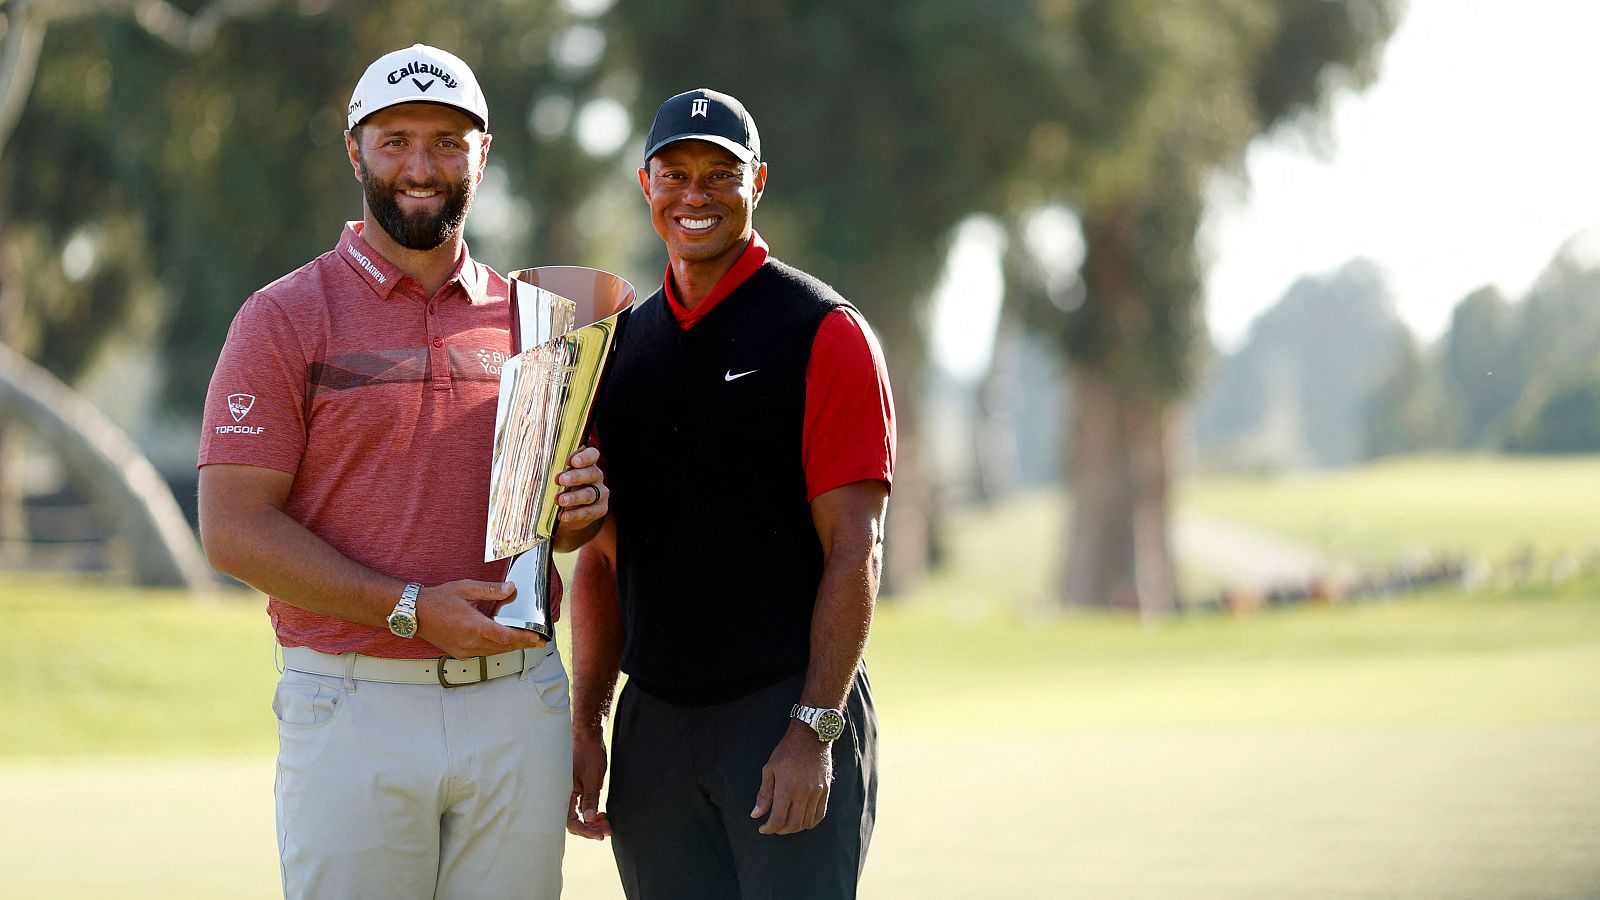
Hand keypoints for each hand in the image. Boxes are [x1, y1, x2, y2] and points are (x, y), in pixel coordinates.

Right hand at [415, 579, 547, 658]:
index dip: (524, 638)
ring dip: (510, 647)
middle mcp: (469, 642)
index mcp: (473, 626)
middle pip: (503, 647)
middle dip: (522, 644)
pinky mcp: (459, 653)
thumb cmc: (438, 599)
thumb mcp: (466, 589)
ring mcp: (463, 650)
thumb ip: (491, 590)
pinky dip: (495, 648)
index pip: (505, 636)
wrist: (415, 613)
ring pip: (494, 652)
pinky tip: (502, 641)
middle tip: (538, 641)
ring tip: (525, 641)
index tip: (537, 638)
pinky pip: (483, 653)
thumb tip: (511, 589)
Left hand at [555, 445, 607, 529]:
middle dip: (576, 476)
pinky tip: (563, 515)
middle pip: (591, 473)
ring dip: (574, 497)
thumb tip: (535, 464)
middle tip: (560, 480)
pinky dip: (576, 514)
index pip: (592, 454)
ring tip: (560, 500)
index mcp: (587, 463)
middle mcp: (596, 476)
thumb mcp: (553, 476)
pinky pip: (589, 511)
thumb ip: (551, 469)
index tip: (571, 461)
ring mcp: (600, 493)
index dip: (584, 456)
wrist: (563, 512)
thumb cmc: (557, 488)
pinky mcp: (599, 509)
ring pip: (590, 493)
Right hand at [568, 725, 612, 839]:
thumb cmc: (588, 751)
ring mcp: (572, 793)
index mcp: (564, 792)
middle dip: (591, 829)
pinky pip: (582, 807)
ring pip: (579, 816)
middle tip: (608, 830)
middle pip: (575, 822)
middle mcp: (565, 795)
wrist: (588, 734)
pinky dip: (592, 813)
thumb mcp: (592, 775)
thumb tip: (589, 819)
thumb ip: (590, 798)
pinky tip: (602, 814)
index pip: (571, 821)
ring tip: (607, 823)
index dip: (586, 831)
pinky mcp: (578, 789)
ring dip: (593, 822)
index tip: (601, 835)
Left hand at [751, 722, 832, 834]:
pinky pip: (820, 815)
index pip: (777, 819)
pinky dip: (810, 822)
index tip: (763, 828)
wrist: (810, 737)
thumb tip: (756, 814)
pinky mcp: (826, 791)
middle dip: (780, 830)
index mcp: (786, 788)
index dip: (769, 828)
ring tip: (786, 824)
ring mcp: (816, 793)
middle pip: (793, 824)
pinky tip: (802, 820)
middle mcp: (803, 793)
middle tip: (774, 827)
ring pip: (806, 822)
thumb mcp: (769, 769)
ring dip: (795, 828)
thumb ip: (764, 794)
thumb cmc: (787, 751)